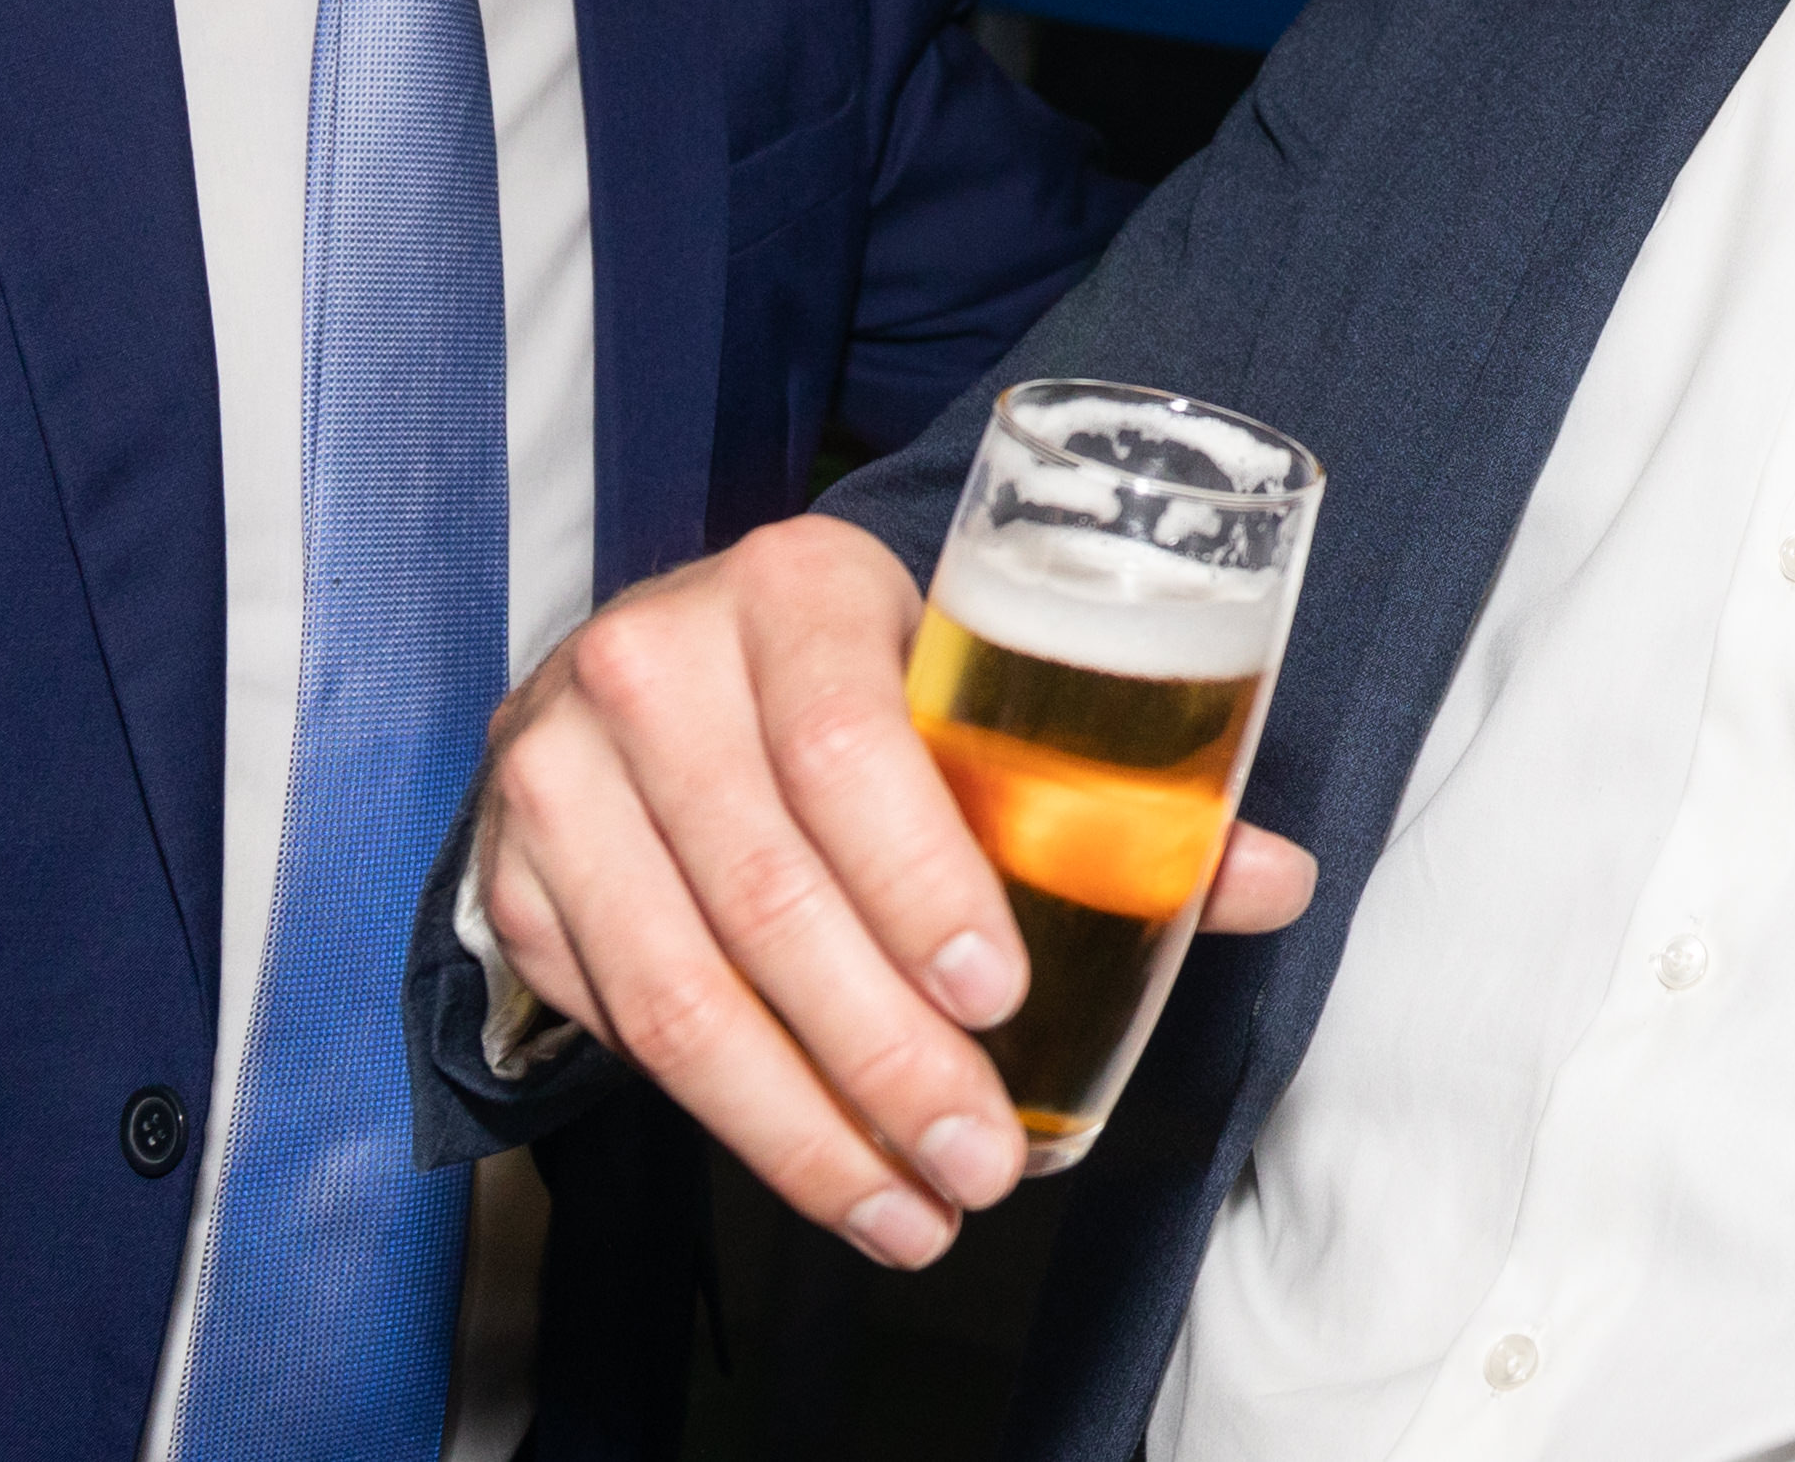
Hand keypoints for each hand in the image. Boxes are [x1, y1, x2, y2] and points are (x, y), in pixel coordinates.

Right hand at [475, 516, 1316, 1267]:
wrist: (666, 670)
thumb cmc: (853, 686)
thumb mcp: (964, 695)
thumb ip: (1110, 795)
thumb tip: (1275, 882)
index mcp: (791, 587)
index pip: (841, 739)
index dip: (918, 878)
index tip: (996, 996)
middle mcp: (654, 662)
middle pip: (765, 889)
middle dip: (881, 1052)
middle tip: (976, 1157)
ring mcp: (562, 770)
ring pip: (678, 984)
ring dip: (801, 1123)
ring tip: (910, 1207)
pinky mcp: (519, 874)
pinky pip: (619, 1021)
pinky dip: (724, 1113)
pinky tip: (819, 1162)